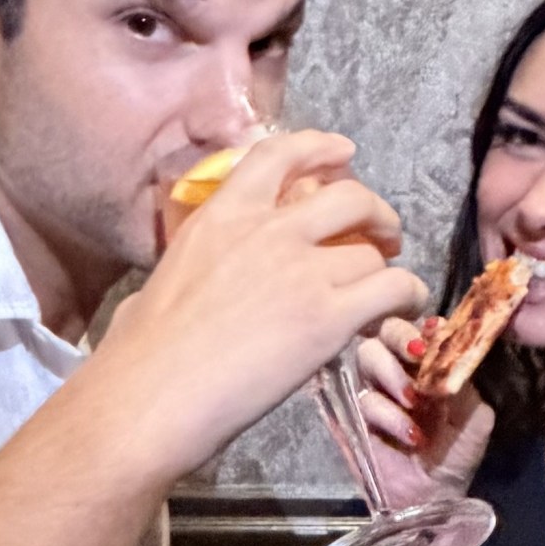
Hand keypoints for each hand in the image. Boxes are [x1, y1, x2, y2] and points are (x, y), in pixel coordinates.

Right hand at [91, 131, 428, 479]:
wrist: (149, 397)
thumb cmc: (136, 355)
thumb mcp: (156, 284)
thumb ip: (187, 272)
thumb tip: (177, 289)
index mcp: (220, 216)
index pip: (278, 156)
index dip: (319, 148)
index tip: (342, 153)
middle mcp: (267, 231)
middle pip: (348, 196)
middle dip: (374, 211)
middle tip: (380, 235)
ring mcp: (302, 271)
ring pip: (373, 250)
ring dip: (388, 265)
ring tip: (388, 287)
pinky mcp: (329, 317)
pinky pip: (393, 288)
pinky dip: (408, 294)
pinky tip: (404, 309)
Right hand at [348, 317, 496, 505]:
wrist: (431, 499)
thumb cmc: (455, 458)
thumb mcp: (474, 421)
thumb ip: (464, 387)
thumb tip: (450, 357)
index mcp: (427, 368)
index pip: (418, 330)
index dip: (423, 325)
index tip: (434, 331)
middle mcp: (398, 372)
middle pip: (383, 331)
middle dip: (399, 336)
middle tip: (416, 353)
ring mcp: (375, 393)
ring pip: (367, 357)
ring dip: (392, 374)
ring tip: (414, 400)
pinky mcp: (356, 418)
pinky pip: (364, 401)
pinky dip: (389, 415)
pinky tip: (410, 434)